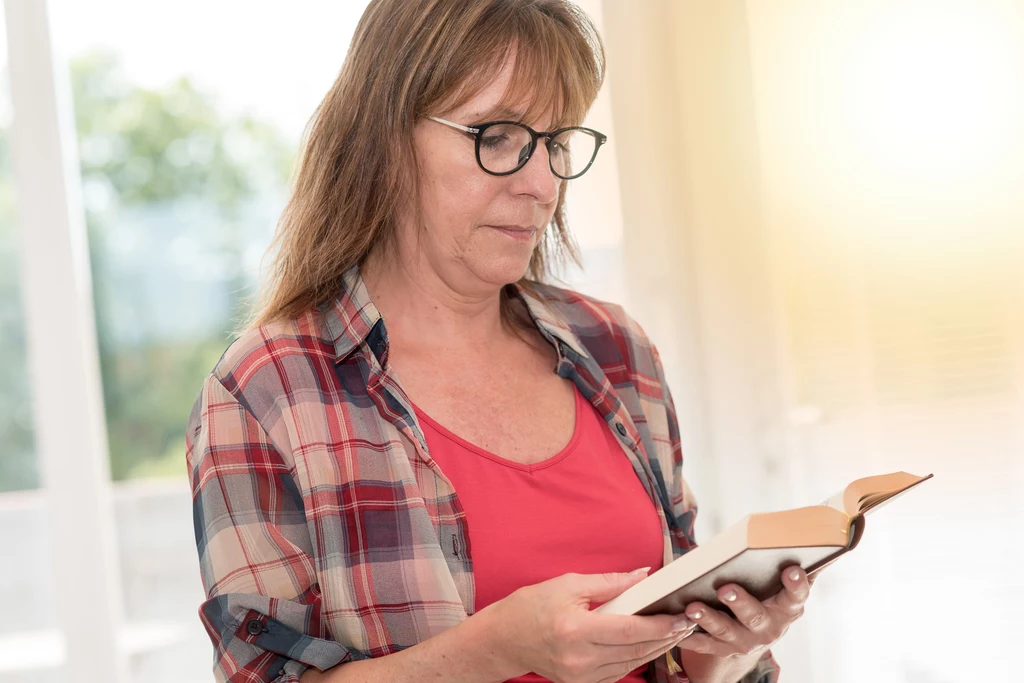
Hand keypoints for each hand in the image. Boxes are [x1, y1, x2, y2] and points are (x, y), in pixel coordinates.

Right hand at [492, 569, 698, 682]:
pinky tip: (648, 647)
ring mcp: (579, 675)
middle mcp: (579, 658)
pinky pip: (616, 673)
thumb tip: (642, 576)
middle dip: (665, 637)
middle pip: (634, 650)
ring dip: (655, 650)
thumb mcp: (568, 584)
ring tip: (674, 634)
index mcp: (575, 629)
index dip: (659, 626)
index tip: (680, 617)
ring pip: (630, 664)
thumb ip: (609, 582)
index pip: (629, 630)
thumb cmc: (531, 606)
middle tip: (687, 623)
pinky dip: (636, 660)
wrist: (503, 639)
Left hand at [677, 565, 812, 658]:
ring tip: (692, 606)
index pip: (796, 596)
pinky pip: (702, 643)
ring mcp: (745, 641)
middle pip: (755, 615)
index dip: (796, 584)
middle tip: (726, 588)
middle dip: (740, 603)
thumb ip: (799, 565)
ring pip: (726, 631)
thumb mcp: (786, 585)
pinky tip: (673, 621)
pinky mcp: (721, 649)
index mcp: (788, 608)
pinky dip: (687, 634)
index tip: (791, 569)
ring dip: (708, 618)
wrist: (754, 635)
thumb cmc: (770, 597)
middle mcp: (769, 627)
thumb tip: (819, 536)